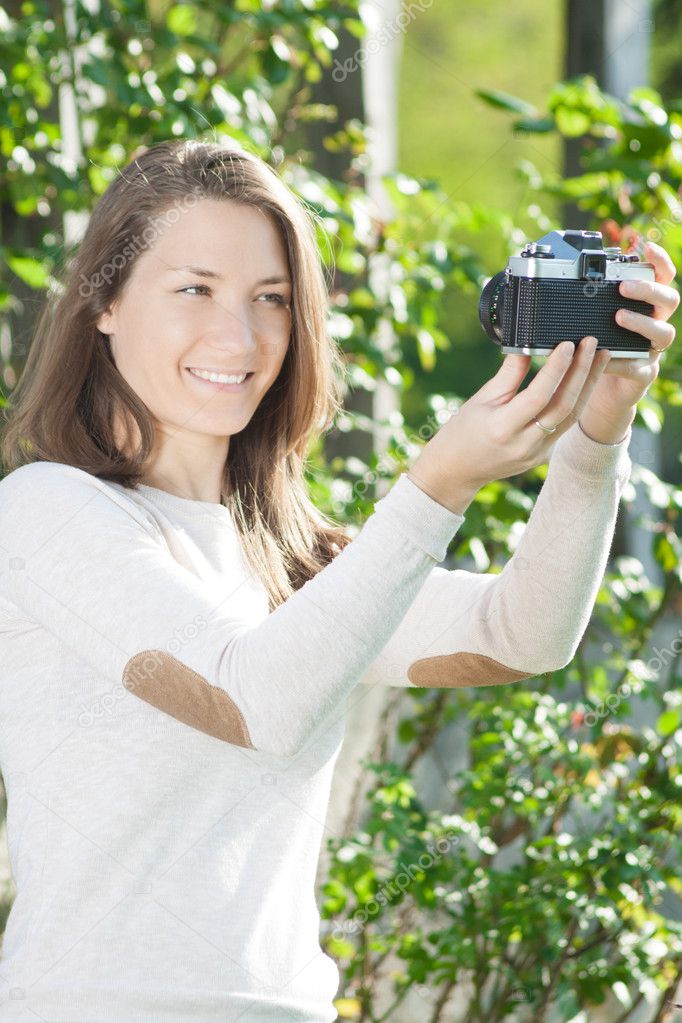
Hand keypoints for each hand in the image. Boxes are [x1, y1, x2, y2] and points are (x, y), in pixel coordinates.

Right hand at [408, 338, 609, 514]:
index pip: (538, 395)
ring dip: (588, 385)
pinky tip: (586, 379)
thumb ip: (509, 374)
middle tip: (593, 343)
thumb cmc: (462, 432)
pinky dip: (578, 399)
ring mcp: (536, 453)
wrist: (456, 472)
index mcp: (502, 429)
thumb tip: (529, 343)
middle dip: (582, 372)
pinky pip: (566, 425)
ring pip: (571, 417)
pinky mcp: (543, 455)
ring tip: (601, 357)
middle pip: (563, 406)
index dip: (555, 369)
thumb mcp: (481, 399)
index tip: (568, 344)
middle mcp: (523, 444)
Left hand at [579, 240, 679, 443]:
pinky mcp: (644, 375)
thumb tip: (541, 291)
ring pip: (663, 332)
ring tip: (619, 317)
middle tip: (623, 287)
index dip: (660, 261)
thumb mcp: (584, 324)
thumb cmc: (591, 350)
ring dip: (641, 322)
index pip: (661, 277)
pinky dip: (623, 361)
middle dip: (648, 289)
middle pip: (669, 299)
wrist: (596, 393)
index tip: (647, 247)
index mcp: (643, 305)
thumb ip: (576, 308)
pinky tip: (607, 357)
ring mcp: (652, 350)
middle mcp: (654, 323)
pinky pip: (641, 367)